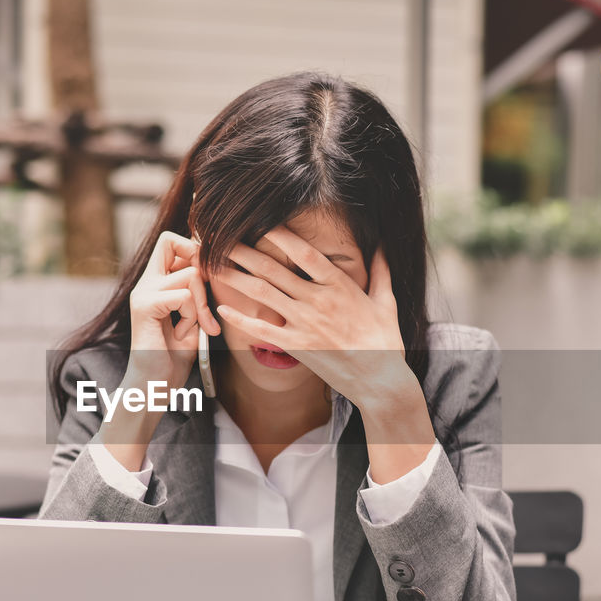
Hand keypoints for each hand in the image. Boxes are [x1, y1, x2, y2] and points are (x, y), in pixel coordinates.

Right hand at [126, 230, 221, 389]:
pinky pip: (184, 296)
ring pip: (190, 275)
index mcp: (155, 283)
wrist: (153, 387)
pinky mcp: (144, 306)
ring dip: (201, 304)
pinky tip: (182, 335)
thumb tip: (217, 266)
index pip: (170, 241)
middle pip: (171, 241)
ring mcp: (142, 293)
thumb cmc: (174, 358)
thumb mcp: (193, 319)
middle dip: (200, 268)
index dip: (194, 249)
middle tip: (205, 303)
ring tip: (194, 328)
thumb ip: (199, 293)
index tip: (207, 279)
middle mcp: (145, 283)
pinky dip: (192, 317)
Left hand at [210, 226, 412, 406]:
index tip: (262, 222)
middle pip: (274, 270)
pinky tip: (222, 308)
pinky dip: (241, 319)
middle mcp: (318, 301)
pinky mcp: (297, 346)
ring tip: (214, 266)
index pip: (306, 253)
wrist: (379, 379)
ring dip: (236, 278)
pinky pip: (263, 330)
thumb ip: (381, 271)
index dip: (282, 236)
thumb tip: (382, 245)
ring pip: (263, 294)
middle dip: (245, 252)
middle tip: (222, 239)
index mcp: (340, 285)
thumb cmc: (385, 340)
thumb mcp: (386, 301)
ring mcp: (305, 324)